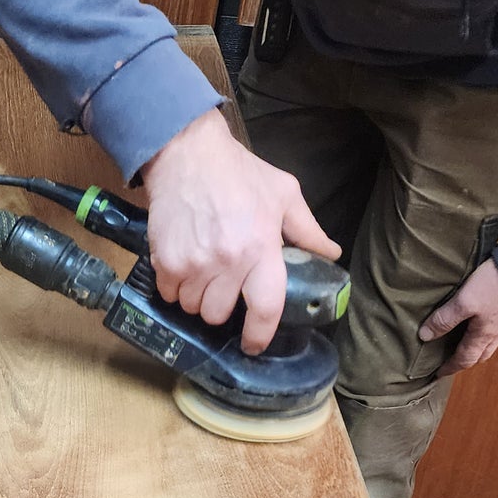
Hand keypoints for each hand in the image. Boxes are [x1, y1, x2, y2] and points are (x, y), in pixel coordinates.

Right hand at [140, 109, 340, 352]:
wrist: (186, 153)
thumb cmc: (238, 173)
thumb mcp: (283, 194)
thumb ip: (308, 230)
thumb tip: (330, 254)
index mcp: (261, 248)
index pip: (265, 308)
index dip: (260, 335)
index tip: (255, 344)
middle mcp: (228, 261)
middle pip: (219, 315)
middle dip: (220, 305)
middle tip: (222, 284)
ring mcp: (194, 264)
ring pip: (192, 308)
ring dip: (196, 297)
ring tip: (201, 272)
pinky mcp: (166, 261)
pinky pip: (169, 295)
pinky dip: (174, 287)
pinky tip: (182, 265)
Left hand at [419, 260, 497, 375]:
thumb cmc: (495, 284)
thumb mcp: (464, 301)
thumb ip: (445, 319)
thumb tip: (425, 336)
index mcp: (484, 335)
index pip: (464, 359)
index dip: (450, 367)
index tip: (439, 373)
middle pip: (481, 355)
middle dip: (465, 360)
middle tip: (452, 360)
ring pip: (493, 342)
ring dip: (479, 346)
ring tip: (466, 341)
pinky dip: (490, 332)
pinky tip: (485, 321)